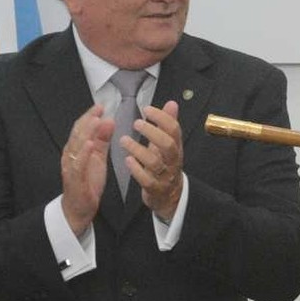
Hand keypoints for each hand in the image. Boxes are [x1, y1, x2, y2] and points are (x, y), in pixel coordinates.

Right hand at [61, 104, 113, 235]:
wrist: (79, 209)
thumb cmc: (88, 183)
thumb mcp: (98, 159)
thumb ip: (102, 141)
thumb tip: (108, 121)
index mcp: (77, 149)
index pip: (82, 128)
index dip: (90, 116)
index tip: (101, 106)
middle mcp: (71, 155)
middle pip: (78, 133)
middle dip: (88, 119)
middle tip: (99, 108)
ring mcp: (71, 166)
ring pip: (76, 145)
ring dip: (86, 132)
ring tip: (96, 120)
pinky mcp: (74, 178)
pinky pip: (78, 164)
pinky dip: (83, 153)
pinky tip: (91, 144)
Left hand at [128, 100, 184, 222]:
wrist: (170, 196)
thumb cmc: (165, 166)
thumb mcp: (169, 144)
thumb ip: (169, 124)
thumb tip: (172, 104)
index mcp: (175, 148)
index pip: (174, 130)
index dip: (161, 118)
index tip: (146, 110)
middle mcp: (172, 161)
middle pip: (168, 145)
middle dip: (152, 132)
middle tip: (136, 123)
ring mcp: (164, 175)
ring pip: (155, 162)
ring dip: (138, 150)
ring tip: (123, 140)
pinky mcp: (155, 189)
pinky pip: (147, 180)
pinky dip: (136, 170)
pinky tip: (127, 160)